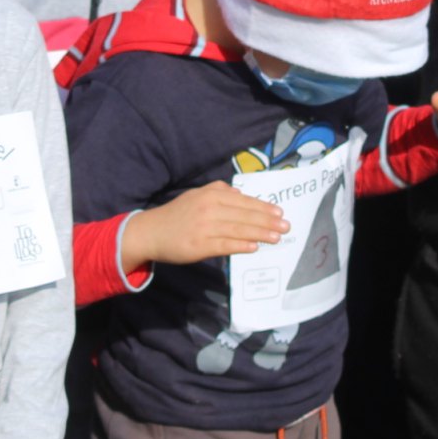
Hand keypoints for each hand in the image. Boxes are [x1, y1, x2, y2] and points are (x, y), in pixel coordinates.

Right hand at [122, 182, 288, 269]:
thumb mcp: (196, 195)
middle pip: (244, 215)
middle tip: (286, 226)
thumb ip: (218, 191)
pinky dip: (241, 245)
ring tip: (277, 237)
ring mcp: (204, 228)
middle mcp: (209, 209)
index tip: (280, 212)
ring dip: (260, 233)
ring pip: (238, 230)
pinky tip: (254, 247)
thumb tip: (240, 194)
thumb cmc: (177, 214)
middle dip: (268, 221)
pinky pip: (225, 245)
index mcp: (210, 195)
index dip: (263, 207)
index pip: (243, 202)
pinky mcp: (199, 245)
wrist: (151, 232)